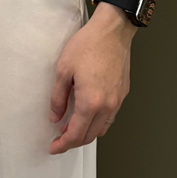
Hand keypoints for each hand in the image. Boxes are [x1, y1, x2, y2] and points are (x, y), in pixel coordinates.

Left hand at [48, 1, 136, 153]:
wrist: (112, 30)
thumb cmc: (89, 44)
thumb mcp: (63, 69)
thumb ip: (58, 97)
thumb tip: (55, 116)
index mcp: (91, 101)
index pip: (76, 134)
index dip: (63, 144)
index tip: (54, 146)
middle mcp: (107, 105)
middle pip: (90, 136)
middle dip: (73, 141)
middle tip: (60, 139)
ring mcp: (117, 100)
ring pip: (102, 128)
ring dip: (87, 133)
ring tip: (72, 127)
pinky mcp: (122, 93)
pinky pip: (110, 116)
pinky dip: (98, 122)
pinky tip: (88, 114)